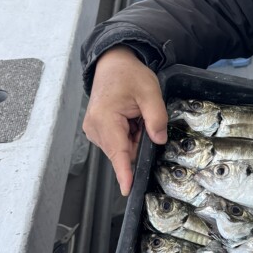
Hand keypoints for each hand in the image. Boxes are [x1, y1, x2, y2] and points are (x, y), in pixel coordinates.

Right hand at [82, 47, 167, 195]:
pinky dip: (128, 134)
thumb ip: (156, 118)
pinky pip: (118, 142)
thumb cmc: (128, 74)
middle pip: (123, 151)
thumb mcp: (150, 93)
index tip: (127, 189)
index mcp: (105, 118)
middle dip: (138, 141)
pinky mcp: (97, 130)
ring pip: (122, 148)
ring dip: (133, 137)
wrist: (112, 63)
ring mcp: (94, 130)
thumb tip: (159, 140)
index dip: (124, 173)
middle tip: (142, 118)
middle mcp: (95, 127)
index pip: (118, 152)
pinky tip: (129, 118)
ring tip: (134, 115)